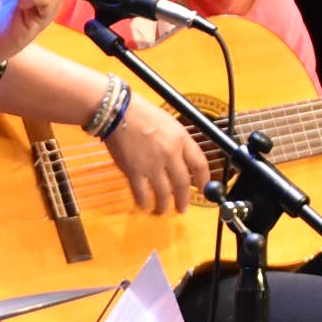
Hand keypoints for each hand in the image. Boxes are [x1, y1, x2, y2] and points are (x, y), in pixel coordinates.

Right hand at [104, 95, 205, 213]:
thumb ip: (178, 142)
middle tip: (182, 209)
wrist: (117, 111)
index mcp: (181, 139)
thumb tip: (183, 163)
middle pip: (182, 184)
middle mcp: (170, 153)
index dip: (204, 181)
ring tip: (162, 211)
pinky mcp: (133, 171)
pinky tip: (144, 206)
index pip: (199, 164)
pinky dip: (144, 202)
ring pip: (163, 193)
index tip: (202, 190)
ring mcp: (152, 164)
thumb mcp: (168, 123)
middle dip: (184, 200)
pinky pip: (142, 193)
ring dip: (164, 206)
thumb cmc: (141, 112)